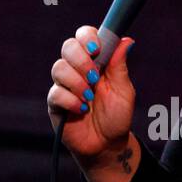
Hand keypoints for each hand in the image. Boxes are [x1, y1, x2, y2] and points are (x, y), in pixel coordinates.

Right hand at [47, 26, 136, 158]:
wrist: (107, 145)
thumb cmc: (117, 116)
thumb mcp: (124, 91)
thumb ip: (120, 66)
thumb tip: (126, 40)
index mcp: (95, 61)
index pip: (84, 36)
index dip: (87, 36)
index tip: (97, 48)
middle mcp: (77, 69)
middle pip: (68, 47)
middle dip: (81, 60)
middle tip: (95, 78)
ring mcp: (64, 85)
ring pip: (59, 68)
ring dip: (77, 82)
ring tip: (90, 98)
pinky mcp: (55, 103)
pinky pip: (55, 93)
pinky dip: (71, 101)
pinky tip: (83, 110)